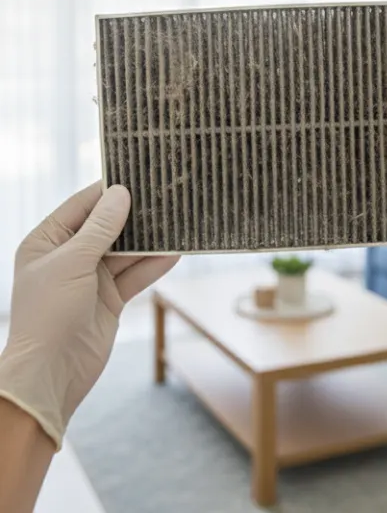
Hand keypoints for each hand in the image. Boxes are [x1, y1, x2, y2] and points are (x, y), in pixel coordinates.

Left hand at [0, 183, 178, 447]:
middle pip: (108, 227)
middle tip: (166, 196)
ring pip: (126, 251)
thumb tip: (120, 194)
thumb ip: (100, 229)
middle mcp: (68, 257)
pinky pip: (136, 275)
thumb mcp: (72, 263)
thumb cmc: (48, 315)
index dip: (108, 191)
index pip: (81, 206)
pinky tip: (177, 252)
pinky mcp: (110, 299)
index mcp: (46, 243)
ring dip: (150, 241)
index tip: (139, 174)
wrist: (52, 372)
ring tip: (178, 221)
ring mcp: (90, 279)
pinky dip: (155, 265)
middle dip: (135, 215)